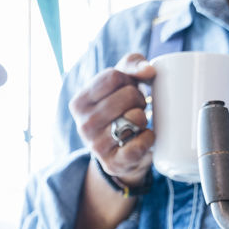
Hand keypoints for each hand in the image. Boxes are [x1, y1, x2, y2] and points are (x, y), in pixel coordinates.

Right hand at [68, 53, 156, 185]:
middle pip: (128, 95)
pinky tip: (143, 136)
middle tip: (135, 107)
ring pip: (135, 118)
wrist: (120, 151)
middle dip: (138, 98)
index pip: (113, 76)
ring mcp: (96, 146)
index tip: (127, 89)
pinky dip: (148, 138)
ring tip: (136, 122)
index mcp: (79, 103)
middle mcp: (83, 125)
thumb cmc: (120, 108)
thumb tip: (148, 71)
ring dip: (143, 118)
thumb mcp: (121, 81)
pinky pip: (140, 144)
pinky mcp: (113, 164)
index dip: (128, 80)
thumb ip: (132, 64)